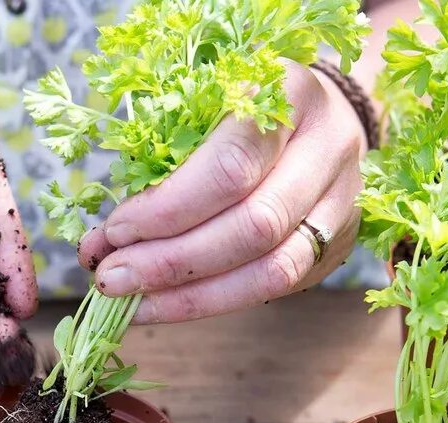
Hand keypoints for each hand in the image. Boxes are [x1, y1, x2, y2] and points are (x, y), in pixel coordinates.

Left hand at [78, 60, 365, 323]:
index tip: (114, 232)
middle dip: (173, 262)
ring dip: (193, 296)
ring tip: (133, 303)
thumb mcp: (203, 104)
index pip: (230, 166)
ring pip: (274, 269)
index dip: (168, 209)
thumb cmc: (241, 105)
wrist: (321, 111)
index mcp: (289, 92)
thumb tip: (105, 241)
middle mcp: (328, 146)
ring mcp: (342, 199)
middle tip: (112, 279)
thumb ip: (163, 160)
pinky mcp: (339, 242)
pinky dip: (216, 300)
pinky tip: (167, 304)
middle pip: (256, 224)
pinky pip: (277, 287)